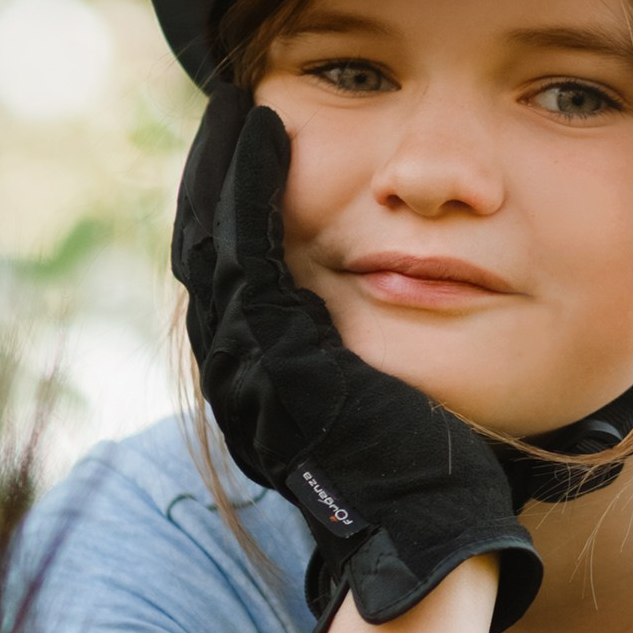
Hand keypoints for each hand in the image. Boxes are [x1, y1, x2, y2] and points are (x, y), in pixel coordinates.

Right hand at [171, 84, 541, 632]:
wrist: (427, 525)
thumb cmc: (428, 465)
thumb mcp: (384, 388)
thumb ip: (360, 345)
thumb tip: (388, 297)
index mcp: (257, 379)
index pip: (226, 270)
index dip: (230, 204)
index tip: (249, 146)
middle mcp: (237, 369)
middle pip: (204, 247)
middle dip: (213, 175)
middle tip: (230, 109)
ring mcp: (248, 360)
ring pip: (213, 240)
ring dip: (222, 167)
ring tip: (238, 108)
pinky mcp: (272, 349)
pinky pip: (247, 248)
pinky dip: (249, 186)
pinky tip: (265, 133)